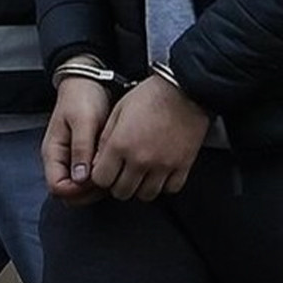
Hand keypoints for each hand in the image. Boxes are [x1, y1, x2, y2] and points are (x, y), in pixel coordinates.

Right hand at [41, 62, 110, 205]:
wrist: (90, 82)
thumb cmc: (83, 97)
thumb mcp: (83, 120)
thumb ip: (81, 148)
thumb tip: (81, 179)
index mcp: (53, 153)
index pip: (57, 188)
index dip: (77, 190)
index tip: (97, 179)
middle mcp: (61, 162)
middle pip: (69, 195)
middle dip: (89, 193)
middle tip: (110, 180)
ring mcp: (73, 162)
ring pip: (82, 190)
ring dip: (98, 188)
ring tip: (115, 173)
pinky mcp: (86, 160)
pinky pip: (92, 179)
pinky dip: (103, 179)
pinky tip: (117, 168)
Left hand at [91, 75, 210, 201]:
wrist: (185, 88)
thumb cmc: (150, 95)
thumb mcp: (118, 111)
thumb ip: (106, 139)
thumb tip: (97, 162)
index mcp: (120, 145)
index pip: (101, 180)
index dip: (101, 176)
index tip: (106, 169)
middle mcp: (140, 159)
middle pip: (122, 192)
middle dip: (118, 184)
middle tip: (123, 172)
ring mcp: (163, 165)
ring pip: (145, 195)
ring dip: (140, 187)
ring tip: (141, 173)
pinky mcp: (182, 165)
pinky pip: (170, 189)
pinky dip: (164, 184)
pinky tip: (160, 172)